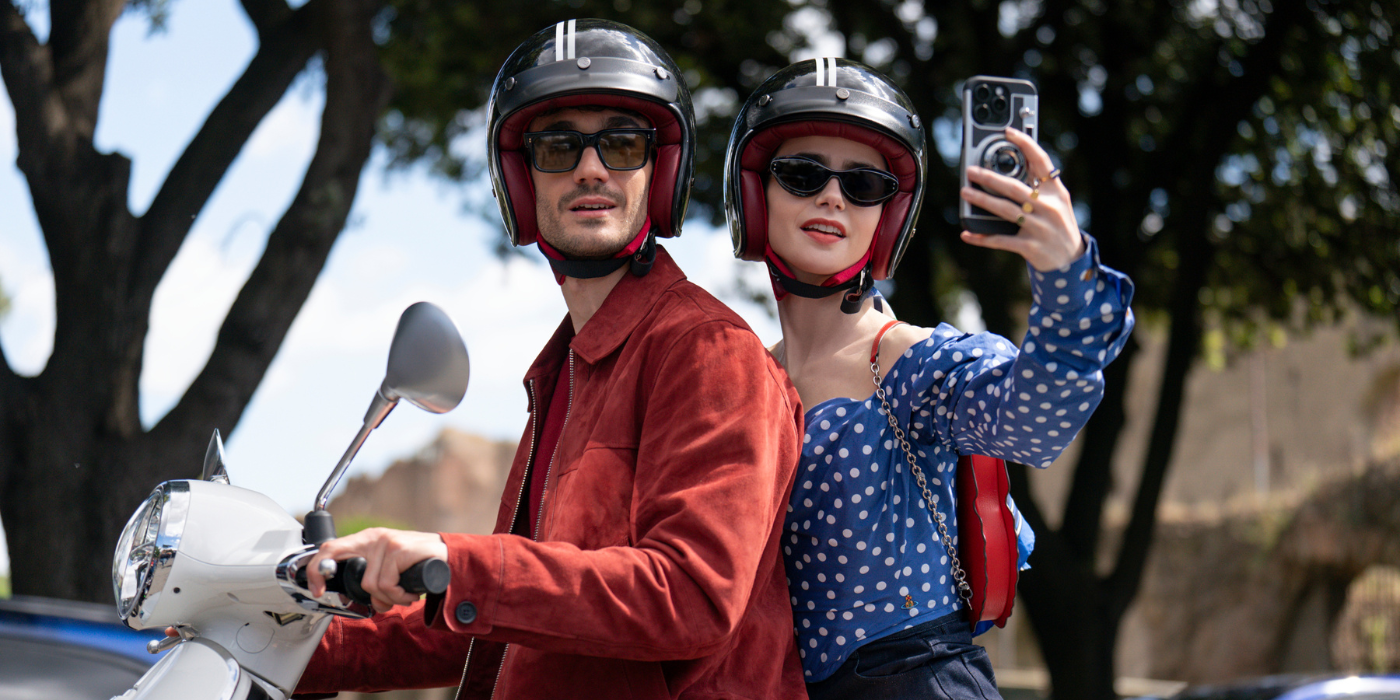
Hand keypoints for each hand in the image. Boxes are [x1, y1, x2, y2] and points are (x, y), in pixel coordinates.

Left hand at [305, 528, 448, 613]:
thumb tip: (360, 599)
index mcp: (368, 539)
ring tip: (402, 596)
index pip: (330, 547)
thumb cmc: (420, 565)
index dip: (315, 568)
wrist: (451, 557)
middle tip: (336, 593)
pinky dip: (399, 596)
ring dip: (387, 599)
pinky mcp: (399, 549)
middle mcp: (374, 536)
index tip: (316, 589)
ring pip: (369, 584)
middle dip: (323, 575)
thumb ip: (372, 575)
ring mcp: (386, 542)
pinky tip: (409, 594)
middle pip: (333, 552)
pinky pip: (387, 584)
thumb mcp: (390, 567)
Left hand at [959, 127, 1085, 271]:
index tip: (1008, 133)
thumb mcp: (1058, 202)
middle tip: (971, 171)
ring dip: (982, 201)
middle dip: (989, 178)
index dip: (1025, 144)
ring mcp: (1039, 227)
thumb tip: (1015, 164)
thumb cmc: (1059, 226)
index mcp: (1055, 192)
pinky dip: (982, 238)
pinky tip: (967, 233)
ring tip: (965, 193)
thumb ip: (1040, 185)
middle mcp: (1048, 207)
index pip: (1041, 161)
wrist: (1070, 261)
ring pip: (1005, 210)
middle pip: (1014, 187)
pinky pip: (1000, 240)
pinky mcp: (1029, 246)